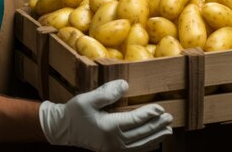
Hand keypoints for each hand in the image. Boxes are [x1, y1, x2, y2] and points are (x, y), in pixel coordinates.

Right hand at [39, 79, 172, 151]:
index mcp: (108, 127)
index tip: (160, 108)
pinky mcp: (112, 149)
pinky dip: (146, 145)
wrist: (62, 129)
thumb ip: (106, 92)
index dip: (149, 114)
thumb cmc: (74, 112)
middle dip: (156, 125)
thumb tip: (125, 85)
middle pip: (141, 134)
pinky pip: (134, 149)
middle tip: (169, 117)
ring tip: (168, 130)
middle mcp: (113, 141)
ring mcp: (113, 147)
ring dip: (155, 137)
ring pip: (140, 144)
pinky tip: (154, 141)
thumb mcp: (87, 99)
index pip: (134, 121)